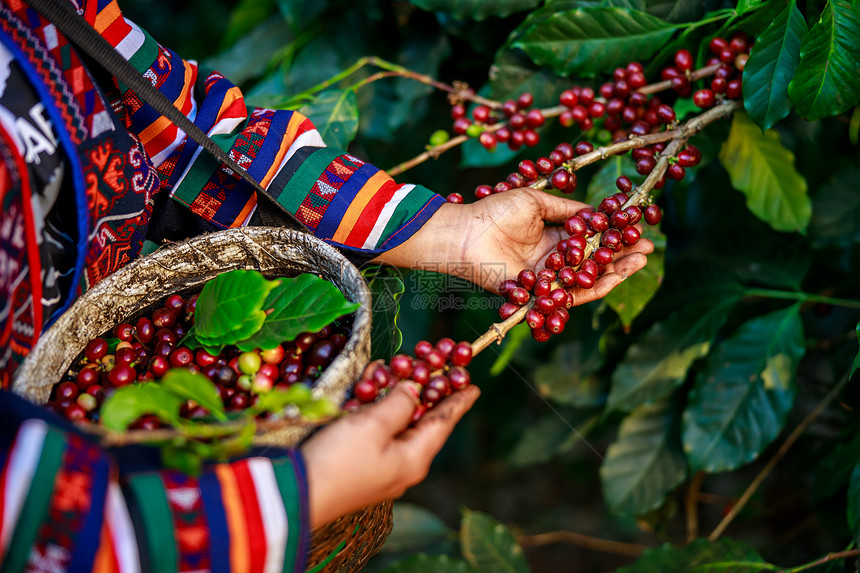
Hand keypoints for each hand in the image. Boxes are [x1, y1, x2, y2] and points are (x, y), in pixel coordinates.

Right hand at [301, 382, 479, 527]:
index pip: (444, 422)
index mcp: (415, 458)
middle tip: (436, 368)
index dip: (458, 401)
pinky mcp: (360, 465)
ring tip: (398, 371)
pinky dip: (374, 409)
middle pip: (422, 421)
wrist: (295, 494)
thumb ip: (399, 403)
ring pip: (397, 424)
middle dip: (426, 392)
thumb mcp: (373, 425)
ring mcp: (381, 466)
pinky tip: (367, 389)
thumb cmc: (340, 460)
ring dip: (395, 397)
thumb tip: (414, 390)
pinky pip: (376, 431)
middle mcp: (403, 464)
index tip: (473, 386)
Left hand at [374, 188, 653, 302]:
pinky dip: (591, 286)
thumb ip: (567, 209)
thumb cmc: (493, 212)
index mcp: (552, 237)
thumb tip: (596, 213)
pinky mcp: (537, 292)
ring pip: (587, 280)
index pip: (590, 241)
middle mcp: (552, 260)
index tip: (637, 229)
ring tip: (638, 262)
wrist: (465, 233)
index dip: (614, 237)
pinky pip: (568, 293)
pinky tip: (613, 275)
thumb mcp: (535, 202)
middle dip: (622, 257)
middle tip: (647, 250)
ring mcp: (546, 278)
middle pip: (594, 263)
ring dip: (614, 273)